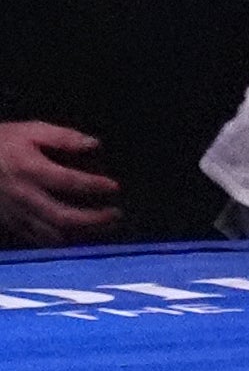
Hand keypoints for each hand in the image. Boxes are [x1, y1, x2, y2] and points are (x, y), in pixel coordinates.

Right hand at [0, 119, 118, 243]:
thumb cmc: (2, 142)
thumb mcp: (32, 130)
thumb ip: (64, 138)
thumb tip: (93, 144)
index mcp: (31, 170)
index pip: (69, 182)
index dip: (94, 186)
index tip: (114, 187)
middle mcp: (24, 196)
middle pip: (62, 216)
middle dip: (93, 219)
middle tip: (115, 215)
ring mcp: (15, 213)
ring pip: (49, 233)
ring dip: (79, 234)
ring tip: (102, 228)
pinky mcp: (9, 222)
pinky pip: (34, 238)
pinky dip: (57, 240)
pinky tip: (74, 236)